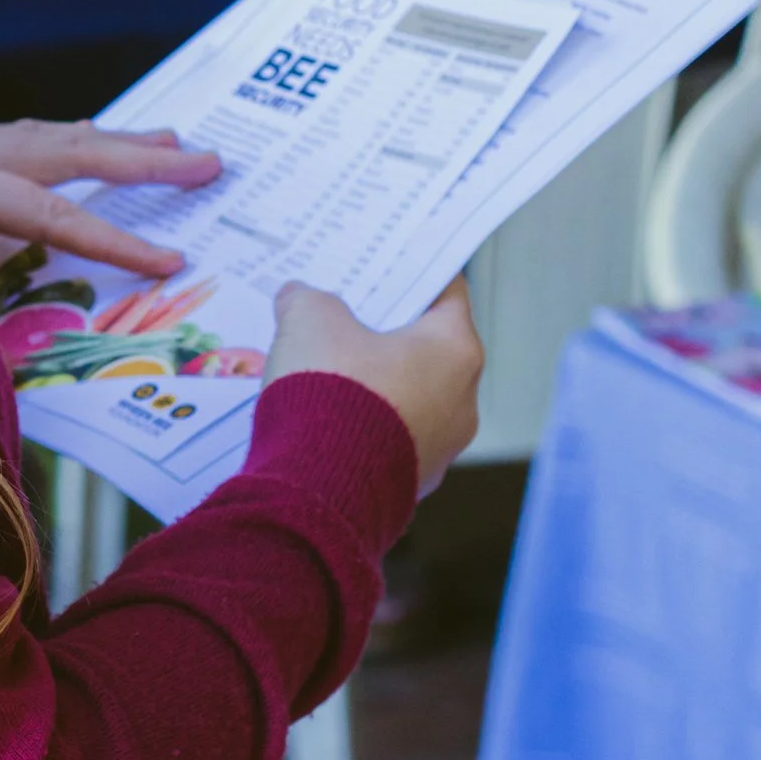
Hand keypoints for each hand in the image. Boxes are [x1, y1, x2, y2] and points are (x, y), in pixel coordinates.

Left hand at [0, 120, 222, 277]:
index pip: (46, 214)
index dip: (112, 239)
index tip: (172, 261)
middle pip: (65, 151)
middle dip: (142, 159)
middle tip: (209, 163)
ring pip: (49, 138)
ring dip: (114, 141)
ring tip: (170, 140)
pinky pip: (22, 142)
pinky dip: (67, 142)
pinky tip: (90, 141)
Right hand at [263, 279, 484, 495]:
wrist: (319, 491)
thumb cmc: (331, 393)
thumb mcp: (309, 321)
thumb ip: (307, 300)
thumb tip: (298, 299)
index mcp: (455, 350)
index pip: (445, 294)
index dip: (410, 276)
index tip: (383, 268)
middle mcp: (462, 401)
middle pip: (425, 350)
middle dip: (382, 335)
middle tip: (340, 318)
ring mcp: (440, 449)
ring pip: (407, 400)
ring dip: (372, 387)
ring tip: (322, 376)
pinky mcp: (411, 485)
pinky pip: (388, 443)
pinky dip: (362, 430)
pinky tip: (322, 423)